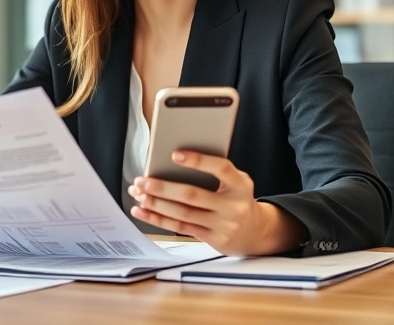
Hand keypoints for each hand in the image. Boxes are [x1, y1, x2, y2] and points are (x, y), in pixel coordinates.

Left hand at [128, 151, 305, 255]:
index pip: (221, 168)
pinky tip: (142, 211)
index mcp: (240, 184)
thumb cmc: (237, 199)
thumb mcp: (235, 182)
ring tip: (138, 194)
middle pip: (192, 195)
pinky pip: (180, 228)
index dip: (198, 161)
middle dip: (162, 188)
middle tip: (142, 180)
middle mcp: (234, 205)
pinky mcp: (213, 239)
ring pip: (182, 214)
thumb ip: (214, 173)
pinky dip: (158, 219)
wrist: (255, 232)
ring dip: (155, 204)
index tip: (174, 154)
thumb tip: (173, 161)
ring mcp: (223, 225)